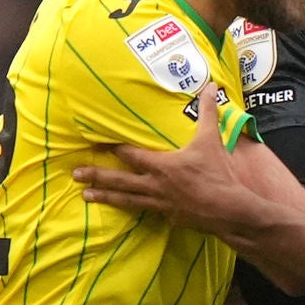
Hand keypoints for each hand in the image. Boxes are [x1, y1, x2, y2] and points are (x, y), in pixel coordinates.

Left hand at [71, 90, 260, 233]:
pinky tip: (123, 209)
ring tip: (86, 196)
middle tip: (75, 175)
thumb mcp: (211, 140)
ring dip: (105, 197)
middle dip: (96, 176)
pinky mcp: (168, 218)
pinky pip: (146, 211)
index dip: (113, 147)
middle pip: (119, 180)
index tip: (95, 143)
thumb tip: (211, 87)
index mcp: (162, 166)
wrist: (229, 211)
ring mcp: (160, 204)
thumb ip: (208, 113)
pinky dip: (133, 209)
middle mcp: (155, 186)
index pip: (130, 154)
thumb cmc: (218, 175)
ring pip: (126, 200)